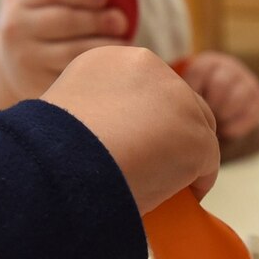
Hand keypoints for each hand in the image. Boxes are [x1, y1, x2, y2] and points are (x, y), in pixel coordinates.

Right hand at [0, 0, 130, 98]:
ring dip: (104, 46)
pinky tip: (110, 63)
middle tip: (121, 21)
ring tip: (123, 42)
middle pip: (65, 20)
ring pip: (72, 52)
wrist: (16, 62)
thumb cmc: (43, 21)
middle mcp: (16, 29)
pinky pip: (74, 76)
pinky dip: (97, 69)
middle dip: (99, 20)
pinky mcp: (37, 85)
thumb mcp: (44, 0)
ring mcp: (25, 60)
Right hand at [44, 46, 219, 212]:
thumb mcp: (65, 115)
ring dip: (181, 158)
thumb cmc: (50, 155)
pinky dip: (194, 184)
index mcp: (110, 59)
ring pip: (195, 131)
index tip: (128, 147)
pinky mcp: (197, 135)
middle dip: (169, 136)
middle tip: (148, 169)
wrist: (58, 169)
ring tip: (159, 186)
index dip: (140, 121)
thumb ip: (94, 112)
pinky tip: (173, 198)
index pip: (144, 89)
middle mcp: (148, 66)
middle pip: (177, 104)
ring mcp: (178, 99)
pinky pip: (208, 164)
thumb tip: (109, 138)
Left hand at [176, 51, 258, 141]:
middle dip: (211, 106)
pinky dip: (236, 127)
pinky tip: (226, 132)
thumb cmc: (200, 100)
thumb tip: (174, 112)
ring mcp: (247, 81)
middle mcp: (230, 67)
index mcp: (208, 63)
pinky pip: (250, 114)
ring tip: (215, 125)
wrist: (227, 104)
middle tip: (202, 119)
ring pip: (237, 99)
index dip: (194, 94)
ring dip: (223, 116)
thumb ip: (183, 95)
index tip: (188, 108)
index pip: (199, 73)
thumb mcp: (191, 91)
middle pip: (220, 85)